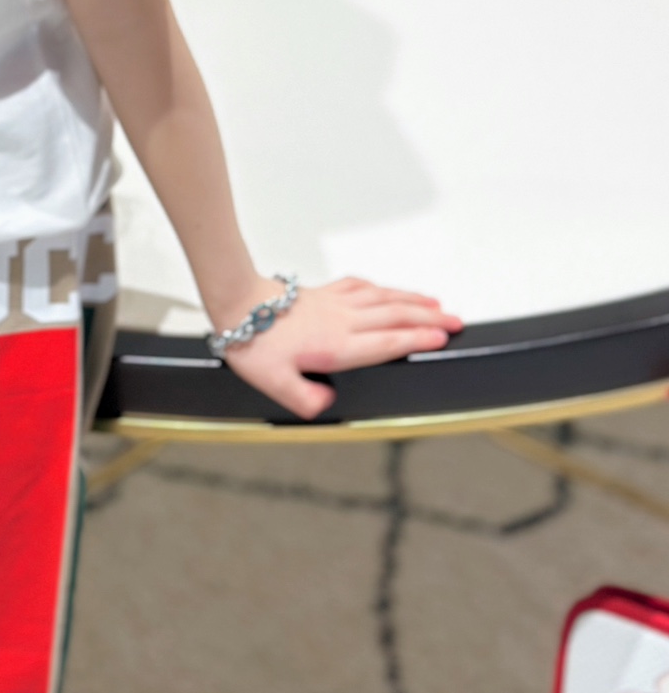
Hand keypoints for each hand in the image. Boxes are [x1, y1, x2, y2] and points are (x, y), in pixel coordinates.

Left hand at [214, 276, 462, 420]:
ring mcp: (334, 304)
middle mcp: (341, 321)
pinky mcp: (323, 293)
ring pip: (383, 298)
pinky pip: (360, 287)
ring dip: (412, 300)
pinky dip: (381, 288)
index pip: (386, 342)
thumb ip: (304, 398)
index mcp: (336, 345)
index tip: (442, 338)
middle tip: (456, 321)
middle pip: (395, 317)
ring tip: (437, 304)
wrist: (235, 302)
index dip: (416, 340)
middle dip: (429, 319)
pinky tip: (387, 290)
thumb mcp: (274, 382)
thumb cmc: (253, 341)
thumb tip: (327, 405)